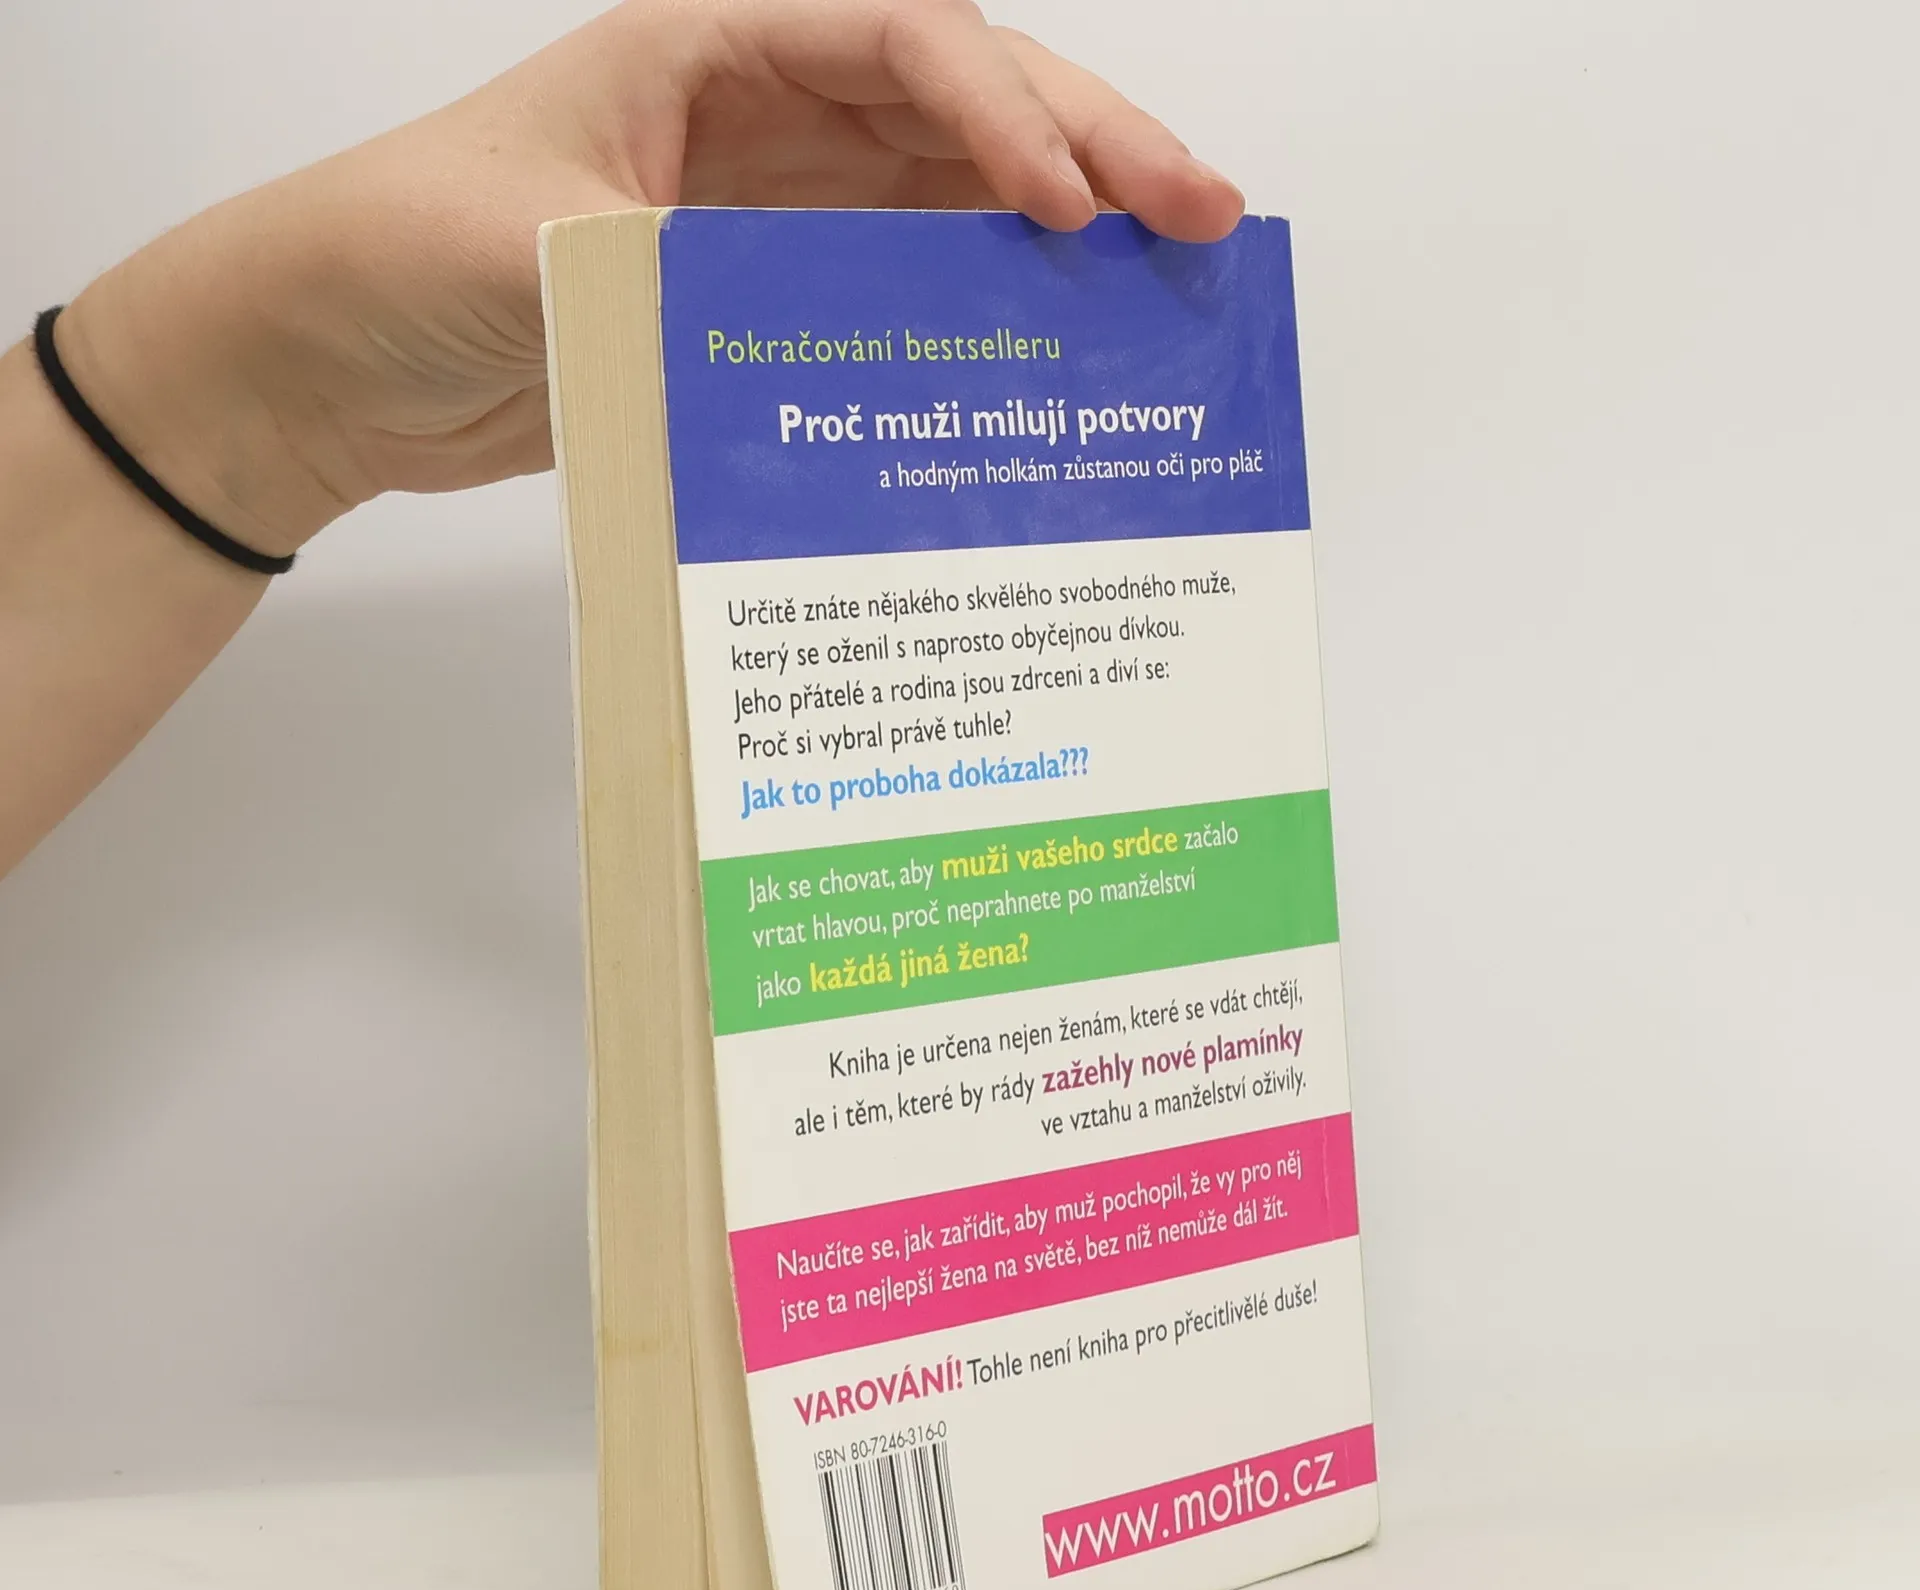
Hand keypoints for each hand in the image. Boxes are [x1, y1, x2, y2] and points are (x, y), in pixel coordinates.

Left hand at [56, 0, 1242, 556]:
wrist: (331, 359)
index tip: (1069, 206)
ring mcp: (773, 212)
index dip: (1001, 114)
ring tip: (1171, 281)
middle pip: (962, 107)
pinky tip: (1056, 352)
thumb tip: (810, 335)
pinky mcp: (767, 304)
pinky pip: (903, 293)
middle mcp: (760, 116)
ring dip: (1064, 235)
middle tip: (1204, 213)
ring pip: (953, 200)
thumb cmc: (395, 254)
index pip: (901, 47)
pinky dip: (983, 315)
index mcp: (705, 48)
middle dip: (1089, 148)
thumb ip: (667, 274)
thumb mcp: (527, 249)